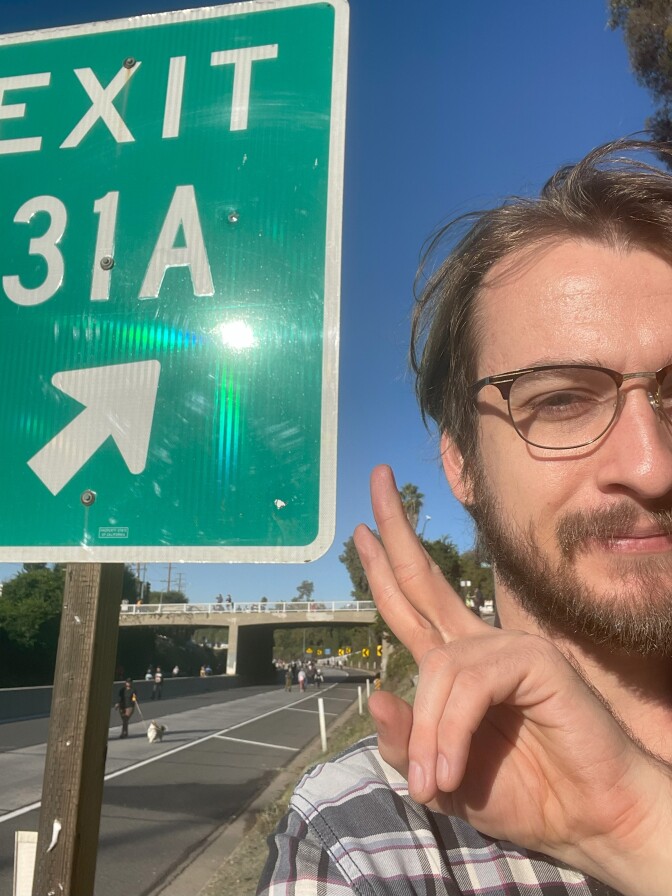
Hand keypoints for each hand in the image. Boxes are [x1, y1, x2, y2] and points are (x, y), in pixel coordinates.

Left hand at [354, 465, 671, 894]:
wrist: (590, 820)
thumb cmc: (523, 795)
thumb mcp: (442, 777)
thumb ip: (408, 743)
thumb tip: (374, 695)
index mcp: (457, 663)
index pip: (413, 601)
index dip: (385, 565)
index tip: (361, 527)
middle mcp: (478, 644)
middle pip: (424, 578)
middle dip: (395, 531)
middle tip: (376, 476)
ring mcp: (508, 646)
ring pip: (439, 667)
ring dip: (427, 732)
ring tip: (430, 784)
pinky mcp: (535, 659)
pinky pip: (469, 684)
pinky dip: (451, 730)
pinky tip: (450, 769)